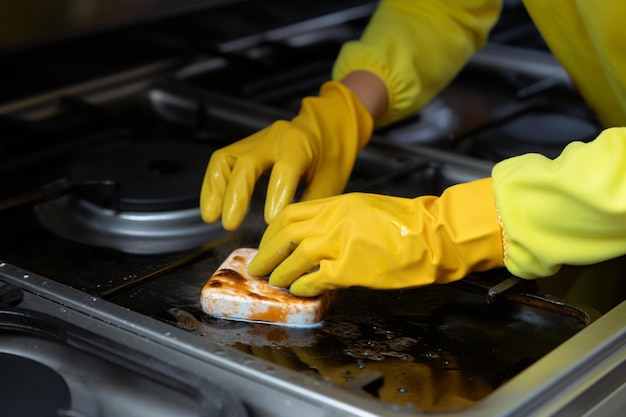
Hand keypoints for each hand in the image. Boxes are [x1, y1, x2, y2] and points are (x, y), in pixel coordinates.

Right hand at [200, 81, 372, 229]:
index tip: (269, 222)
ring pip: (226, 160)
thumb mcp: (331, 180)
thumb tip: (294, 234)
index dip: (276, 195)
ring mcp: (256, 140)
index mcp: (300, 144)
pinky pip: (221, 162)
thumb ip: (311, 204)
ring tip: (212, 217)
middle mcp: (274, 138)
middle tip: (230, 224)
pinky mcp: (244, 146)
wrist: (327, 126)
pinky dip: (213, 185)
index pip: (284, 169)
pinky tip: (212, 208)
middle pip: (247, 163)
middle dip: (236, 196)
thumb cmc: (332, 155)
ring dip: (216, 190)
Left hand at [248, 178, 503, 295]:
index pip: (290, 215)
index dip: (272, 232)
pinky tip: (300, 291)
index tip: (266, 243)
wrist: (433, 235)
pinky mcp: (351, 268)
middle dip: (266, 253)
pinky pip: (316, 279)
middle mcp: (334, 220)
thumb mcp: (364, 208)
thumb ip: (337, 218)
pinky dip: (303, 286)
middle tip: (257, 267)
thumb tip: (313, 237)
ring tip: (275, 282)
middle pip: (285, 235)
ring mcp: (341, 243)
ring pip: (295, 258)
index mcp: (337, 204)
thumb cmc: (405, 223)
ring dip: (281, 273)